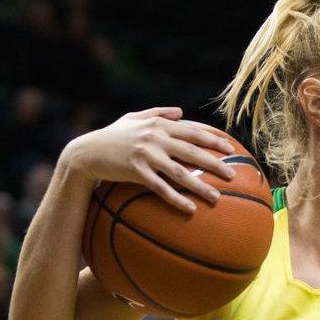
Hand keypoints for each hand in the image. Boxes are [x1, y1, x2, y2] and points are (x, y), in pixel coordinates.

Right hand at [62, 106, 236, 212]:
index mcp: (159, 125)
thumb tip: (180, 112)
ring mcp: (147, 154)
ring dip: (200, 185)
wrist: (87, 152)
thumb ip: (157, 113)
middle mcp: (156, 137)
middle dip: (215, 163)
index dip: (213, 139)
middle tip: (232, 175)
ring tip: (216, 197)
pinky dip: (176, 199)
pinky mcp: (136, 171)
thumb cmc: (111, 135)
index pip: (192, 131)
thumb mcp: (133, 118)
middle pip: (192, 151)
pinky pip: (161, 188)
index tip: (230, 148)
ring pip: (180, 172)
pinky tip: (190, 208)